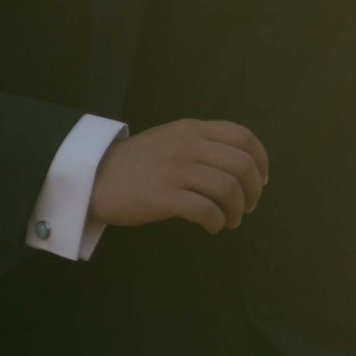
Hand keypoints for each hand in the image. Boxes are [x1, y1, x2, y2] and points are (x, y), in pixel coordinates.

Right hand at [91, 117, 269, 236]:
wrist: (93, 176)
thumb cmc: (136, 162)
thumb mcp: (171, 139)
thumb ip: (201, 144)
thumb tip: (239, 165)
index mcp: (193, 129)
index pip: (243, 137)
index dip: (261, 160)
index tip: (261, 180)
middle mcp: (188, 145)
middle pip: (242, 165)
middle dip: (253, 190)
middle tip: (247, 207)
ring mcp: (175, 169)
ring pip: (228, 189)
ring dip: (237, 210)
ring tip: (230, 220)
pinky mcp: (163, 196)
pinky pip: (205, 210)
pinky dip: (217, 222)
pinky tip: (213, 227)